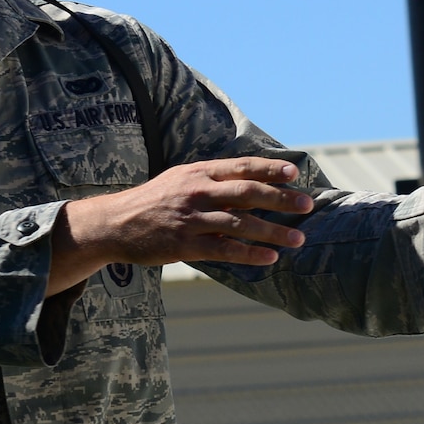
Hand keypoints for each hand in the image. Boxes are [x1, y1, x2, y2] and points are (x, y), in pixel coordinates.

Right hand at [46, 158, 313, 294]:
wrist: (116, 223)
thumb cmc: (155, 200)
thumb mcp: (182, 178)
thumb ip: (214, 177)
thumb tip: (251, 178)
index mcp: (200, 172)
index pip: (243, 166)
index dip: (270, 168)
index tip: (295, 171)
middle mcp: (199, 191)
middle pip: (248, 192)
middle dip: (281, 199)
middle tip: (307, 205)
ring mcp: (192, 218)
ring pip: (241, 224)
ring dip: (273, 231)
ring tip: (298, 239)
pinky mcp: (186, 245)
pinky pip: (224, 250)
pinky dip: (250, 254)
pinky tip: (270, 257)